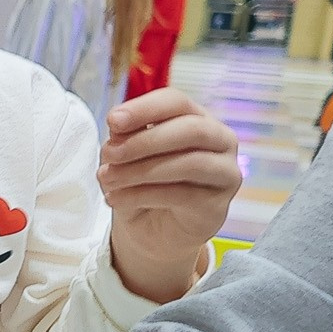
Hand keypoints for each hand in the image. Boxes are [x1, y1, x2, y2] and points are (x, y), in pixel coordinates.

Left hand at [101, 89, 239, 303]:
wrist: (151, 230)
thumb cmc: (141, 182)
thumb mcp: (126, 156)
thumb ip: (125, 137)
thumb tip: (118, 128)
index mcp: (196, 118)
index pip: (177, 102)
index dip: (144, 108)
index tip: (112, 121)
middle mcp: (220, 140)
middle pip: (191, 129)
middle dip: (144, 141)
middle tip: (109, 155)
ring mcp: (225, 173)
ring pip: (190, 163)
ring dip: (141, 171)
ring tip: (107, 179)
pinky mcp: (218, 205)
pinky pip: (184, 195)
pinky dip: (143, 195)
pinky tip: (116, 199)